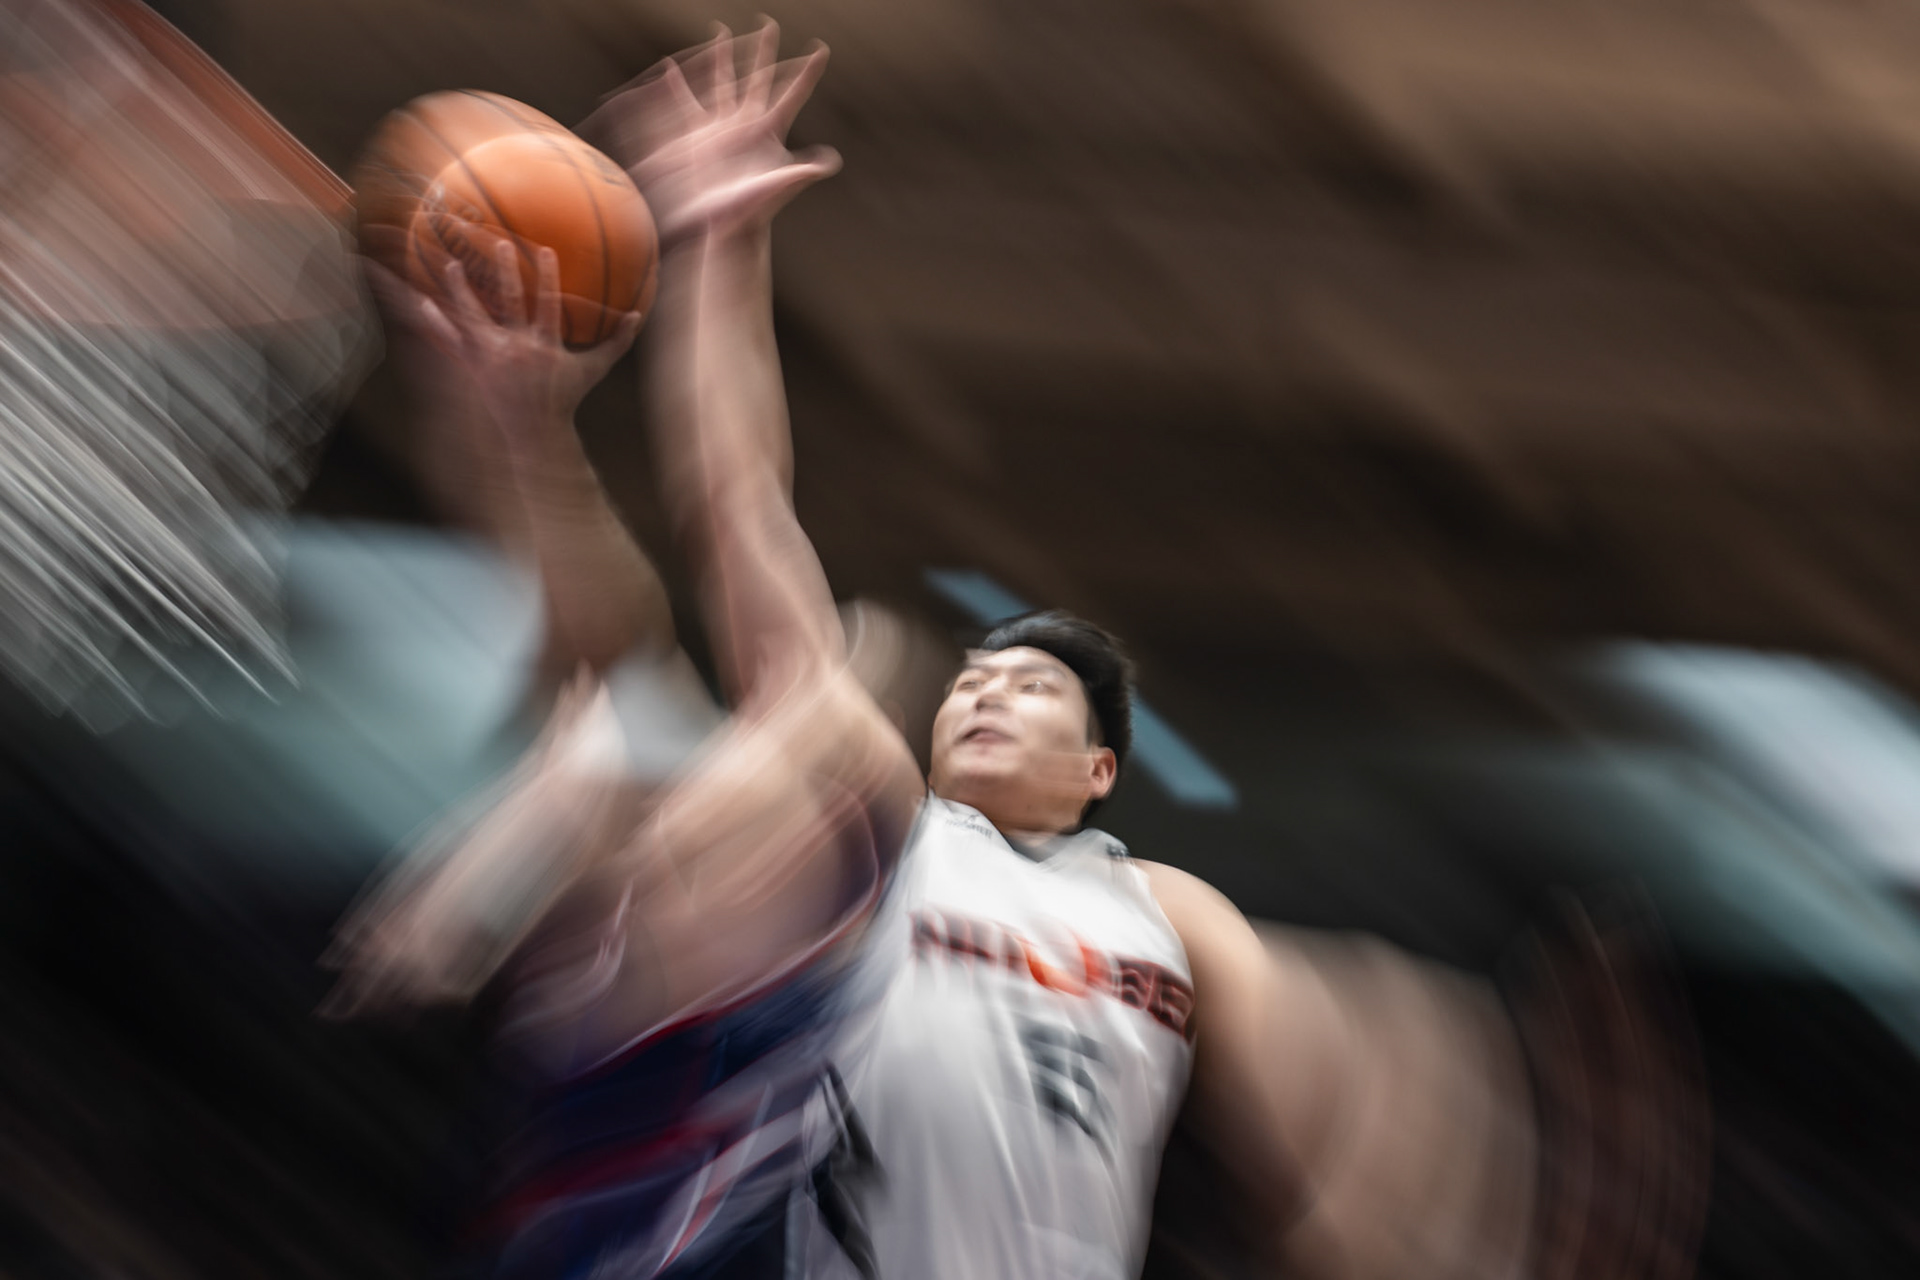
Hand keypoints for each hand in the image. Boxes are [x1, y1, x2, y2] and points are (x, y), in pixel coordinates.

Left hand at [366, 242, 639, 447]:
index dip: (546, 278)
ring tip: (450, 264)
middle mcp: (516, 350)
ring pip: (474, 318)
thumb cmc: (566, 398)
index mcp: (544, 347)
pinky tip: (424, 303)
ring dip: (461, 290)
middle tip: (497, 242)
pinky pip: (453, 341)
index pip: (546, 306)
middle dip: (503, 273)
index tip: (544, 250)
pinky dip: (438, 323)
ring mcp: (491, 358)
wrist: (536, 433)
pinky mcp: (474, 367)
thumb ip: (617, 343)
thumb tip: (640, 316)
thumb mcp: (594, 371)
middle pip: (508, 304)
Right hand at [582, 22, 840, 246]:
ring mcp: (720, 129)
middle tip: (770, 24)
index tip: (822, 50)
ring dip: (723, 58)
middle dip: (763, 52)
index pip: (792, 96)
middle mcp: (747, 126)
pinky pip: (684, 103)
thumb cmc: (748, 214)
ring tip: (722, 33)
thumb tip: (830, 162)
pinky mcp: (695, 138)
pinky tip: (670, 68)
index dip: (808, 74)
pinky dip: (677, 85)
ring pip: (721, 83)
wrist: (717, 231)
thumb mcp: (775, 188)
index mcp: (768, 132)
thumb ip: (800, 172)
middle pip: (758, 79)